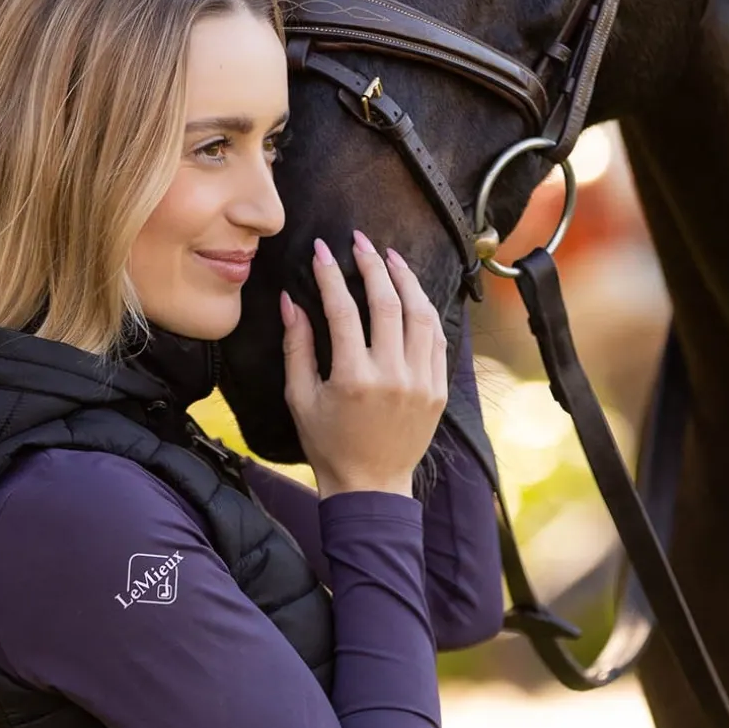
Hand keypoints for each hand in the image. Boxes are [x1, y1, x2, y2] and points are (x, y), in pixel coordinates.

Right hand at [280, 233, 447, 498]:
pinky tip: (412, 294)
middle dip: (372, 265)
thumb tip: (290, 301)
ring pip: (421, 316)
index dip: (331, 275)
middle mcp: (392, 377)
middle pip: (387, 304)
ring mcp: (421, 383)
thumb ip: (296, 347)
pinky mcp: (438, 390)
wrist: (370, 485)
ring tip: (391, 257)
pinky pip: (437, 340)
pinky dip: (425, 311)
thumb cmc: (328, 444)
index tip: (323, 250)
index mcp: (353, 379)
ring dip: (406, 280)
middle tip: (361, 242)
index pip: (344, 310)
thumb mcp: (300, 398)